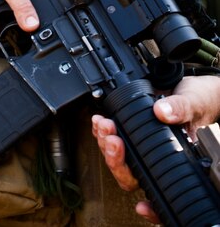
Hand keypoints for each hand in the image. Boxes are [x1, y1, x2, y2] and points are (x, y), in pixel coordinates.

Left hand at [92, 74, 219, 222]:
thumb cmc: (199, 104)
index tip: (141, 206)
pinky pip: (114, 139)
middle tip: (112, 138)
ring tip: (103, 125)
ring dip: (106, 143)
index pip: (161, 191)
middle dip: (116, 158)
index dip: (151, 208)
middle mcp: (156, 159)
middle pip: (131, 175)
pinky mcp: (130, 131)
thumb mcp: (193, 103)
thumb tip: (162, 112)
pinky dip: (104, 132)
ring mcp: (142, 147)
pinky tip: (99, 122)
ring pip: (120, 159)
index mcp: (175, 161)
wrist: (193, 92)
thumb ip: (180, 109)